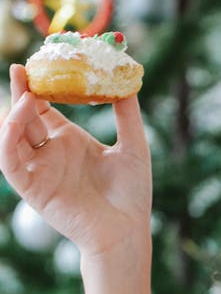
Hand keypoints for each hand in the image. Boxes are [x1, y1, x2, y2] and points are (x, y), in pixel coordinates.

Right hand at [0, 65, 151, 257]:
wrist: (127, 230)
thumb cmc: (131, 195)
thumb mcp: (133, 146)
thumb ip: (127, 114)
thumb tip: (128, 80)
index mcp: (70, 142)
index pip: (45, 107)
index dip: (39, 86)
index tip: (40, 63)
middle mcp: (51, 153)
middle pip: (26, 117)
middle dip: (20, 93)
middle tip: (20, 69)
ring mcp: (39, 171)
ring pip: (11, 137)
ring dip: (13, 115)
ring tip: (26, 95)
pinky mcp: (32, 189)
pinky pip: (9, 163)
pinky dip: (6, 142)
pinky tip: (16, 122)